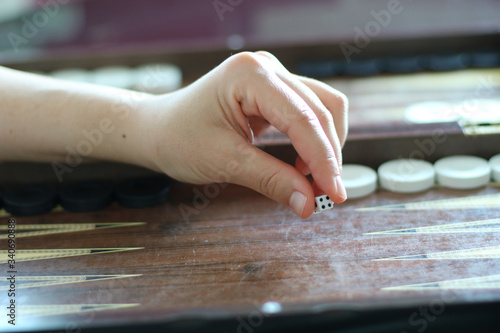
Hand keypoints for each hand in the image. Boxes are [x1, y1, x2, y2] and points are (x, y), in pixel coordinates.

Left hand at [142, 51, 347, 217]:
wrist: (157, 129)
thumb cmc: (179, 138)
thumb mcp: (223, 161)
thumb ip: (270, 180)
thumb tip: (309, 204)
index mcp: (250, 74)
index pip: (303, 118)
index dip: (323, 159)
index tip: (333, 195)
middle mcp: (267, 68)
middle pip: (321, 110)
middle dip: (328, 156)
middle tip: (325, 197)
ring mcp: (272, 77)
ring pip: (322, 109)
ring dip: (325, 148)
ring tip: (314, 184)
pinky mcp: (273, 91)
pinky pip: (308, 113)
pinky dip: (314, 142)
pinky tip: (302, 167)